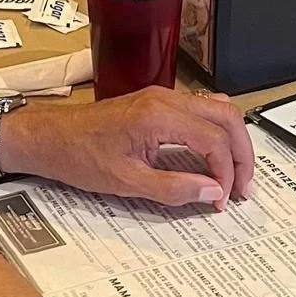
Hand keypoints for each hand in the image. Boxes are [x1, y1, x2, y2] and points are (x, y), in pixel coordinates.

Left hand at [3, 87, 254, 212]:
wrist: (51, 136)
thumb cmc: (81, 158)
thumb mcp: (126, 182)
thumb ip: (174, 188)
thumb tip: (212, 192)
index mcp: (160, 115)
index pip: (213, 139)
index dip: (226, 172)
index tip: (223, 200)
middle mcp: (167, 98)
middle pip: (225, 117)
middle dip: (241, 153)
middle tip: (245, 188)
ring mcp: (164, 96)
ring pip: (217, 109)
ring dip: (232, 141)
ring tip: (235, 175)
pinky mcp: (159, 102)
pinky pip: (201, 110)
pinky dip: (216, 132)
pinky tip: (216, 156)